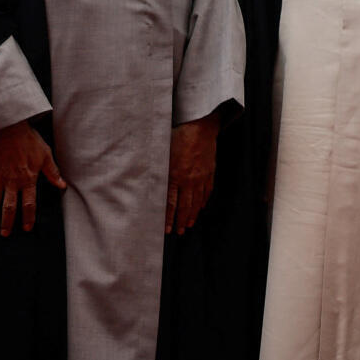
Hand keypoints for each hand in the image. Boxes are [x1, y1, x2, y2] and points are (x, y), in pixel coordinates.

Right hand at [0, 120, 64, 235]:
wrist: (9, 127)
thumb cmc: (29, 140)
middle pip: (9, 207)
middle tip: (5, 234)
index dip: (28, 218)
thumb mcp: (45, 155)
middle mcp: (12, 182)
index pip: (29, 204)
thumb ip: (52, 172)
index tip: (26, 228)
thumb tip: (62, 185)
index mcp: (28, 180)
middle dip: (7, 222)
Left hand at [165, 114, 220, 234]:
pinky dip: (203, 202)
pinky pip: (207, 192)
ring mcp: (201, 178)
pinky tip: (200, 208)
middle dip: (181, 221)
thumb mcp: (163, 153)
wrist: (201, 128)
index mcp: (175, 175)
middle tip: (179, 232)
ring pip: (196, 202)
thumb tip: (149, 183)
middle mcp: (189, 180)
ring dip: (192, 215)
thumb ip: (158, 170)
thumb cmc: (179, 137)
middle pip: (185, 206)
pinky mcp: (209, 173)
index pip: (171, 203)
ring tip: (189, 225)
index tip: (166, 229)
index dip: (169, 218)